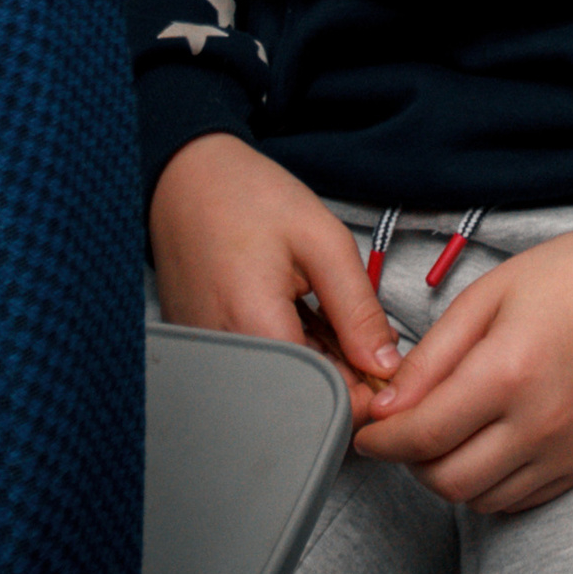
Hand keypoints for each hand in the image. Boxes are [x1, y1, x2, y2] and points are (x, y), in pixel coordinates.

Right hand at [149, 131, 401, 415]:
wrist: (188, 179)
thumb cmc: (246, 198)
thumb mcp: (322, 242)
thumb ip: (358, 308)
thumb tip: (385, 361)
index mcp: (254, 325)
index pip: (320, 394)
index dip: (362, 389)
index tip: (383, 367)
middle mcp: (225, 352)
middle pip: (300, 391)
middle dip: (341, 369)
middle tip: (353, 323)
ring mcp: (212, 353)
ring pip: (283, 378)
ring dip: (315, 356)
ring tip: (315, 303)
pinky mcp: (208, 349)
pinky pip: (261, 363)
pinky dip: (288, 346)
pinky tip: (291, 310)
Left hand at [351, 210, 572, 515]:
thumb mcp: (491, 293)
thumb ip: (433, 354)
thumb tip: (387, 405)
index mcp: (509, 372)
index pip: (422, 435)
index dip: (381, 440)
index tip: (366, 429)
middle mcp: (538, 424)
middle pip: (445, 479)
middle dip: (409, 462)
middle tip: (403, 429)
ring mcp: (565, 451)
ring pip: (478, 499)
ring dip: (447, 475)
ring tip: (446, 434)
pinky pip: (517, 500)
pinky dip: (487, 485)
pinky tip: (485, 445)